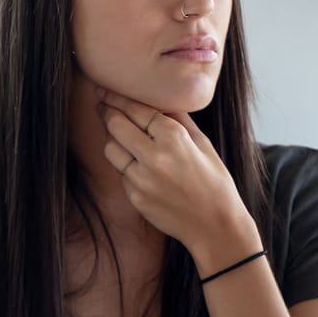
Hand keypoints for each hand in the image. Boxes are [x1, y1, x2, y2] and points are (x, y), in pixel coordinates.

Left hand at [96, 86, 260, 272]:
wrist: (215, 226)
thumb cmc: (214, 182)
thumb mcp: (203, 144)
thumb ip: (179, 119)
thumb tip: (160, 98)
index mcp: (174, 137)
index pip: (136, 109)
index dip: (117, 97)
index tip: (105, 90)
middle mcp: (154, 156)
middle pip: (116, 124)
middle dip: (106, 111)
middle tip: (102, 105)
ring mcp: (142, 179)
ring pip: (111, 148)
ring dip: (113, 139)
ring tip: (121, 135)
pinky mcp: (135, 197)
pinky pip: (121, 173)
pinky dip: (126, 166)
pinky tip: (138, 166)